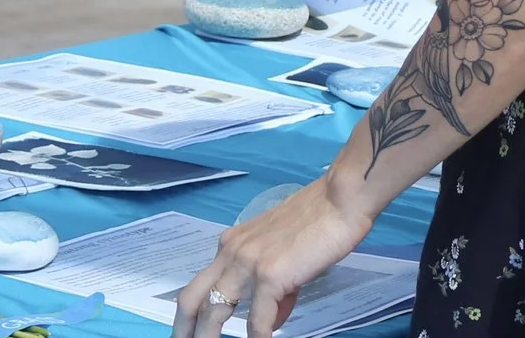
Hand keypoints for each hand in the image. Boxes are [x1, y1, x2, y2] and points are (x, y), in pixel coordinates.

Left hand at [172, 177, 374, 337]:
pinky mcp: (270, 274)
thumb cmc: (319, 222)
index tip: (188, 332)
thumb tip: (273, 320)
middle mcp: (232, 251)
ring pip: (214, 311)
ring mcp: (248, 262)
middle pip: (192, 299)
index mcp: (232, 244)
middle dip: (184, 329)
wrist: (340, 200)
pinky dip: (260, 337)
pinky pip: (258, 320)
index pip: (199, 284)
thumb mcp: (284, 254)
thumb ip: (274, 289)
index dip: (189, 314)